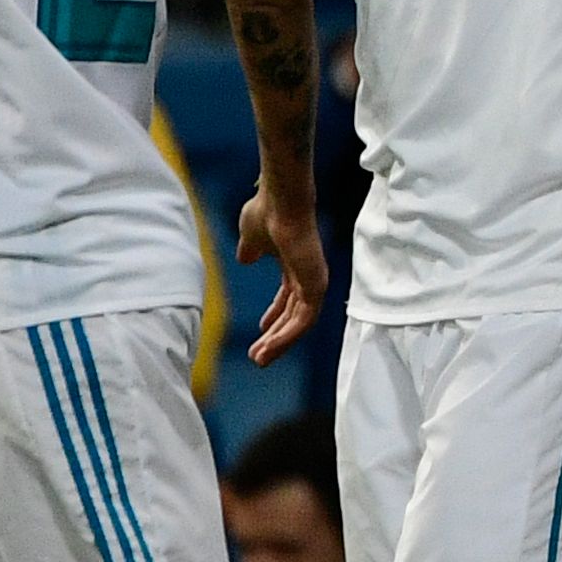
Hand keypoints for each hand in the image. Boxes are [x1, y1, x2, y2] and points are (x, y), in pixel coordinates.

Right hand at [235, 174, 332, 363]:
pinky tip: (271, 347)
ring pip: (300, 323)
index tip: (260, 332)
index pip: (288, 299)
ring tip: (260, 359)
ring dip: (280, 343)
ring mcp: (314, 281)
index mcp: (295, 266)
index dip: (274, 317)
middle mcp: (308, 275)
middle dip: (275, 338)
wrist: (278, 201)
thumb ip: (250, 250)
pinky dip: (287, 335)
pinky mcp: (316, 285)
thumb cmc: (266, 213)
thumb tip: (244, 259)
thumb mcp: (251, 237)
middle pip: (294, 316)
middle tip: (258, 357)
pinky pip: (304, 319)